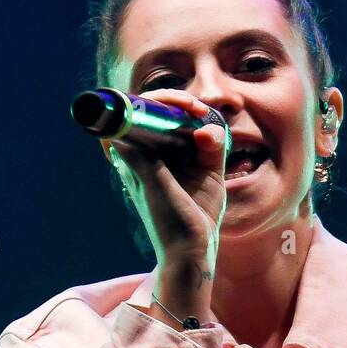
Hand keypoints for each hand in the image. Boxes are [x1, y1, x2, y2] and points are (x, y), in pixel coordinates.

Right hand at [105, 88, 229, 312]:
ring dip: (166, 99)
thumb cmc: (197, 215)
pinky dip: (157, 110)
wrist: (191, 249)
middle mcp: (142, 156)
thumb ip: (212, 147)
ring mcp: (138, 159)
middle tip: (196, 107)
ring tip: (191, 105)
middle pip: (144, 110)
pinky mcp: (142, 165)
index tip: (199, 110)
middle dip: (171, 98)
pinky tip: (185, 110)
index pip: (155, 118)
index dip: (174, 104)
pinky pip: (134, 126)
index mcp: (157, 157)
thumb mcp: (211, 174)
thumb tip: (206, 128)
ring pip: (137, 112)